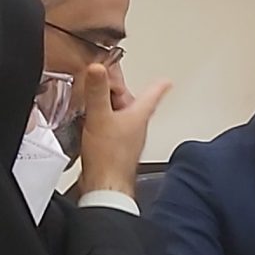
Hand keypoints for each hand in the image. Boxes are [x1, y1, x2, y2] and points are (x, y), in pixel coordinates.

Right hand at [74, 63, 170, 198]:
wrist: (104, 186)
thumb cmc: (110, 158)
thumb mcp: (100, 117)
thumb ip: (98, 92)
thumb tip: (98, 69)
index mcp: (138, 115)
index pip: (153, 94)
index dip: (158, 85)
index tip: (166, 79)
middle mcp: (135, 126)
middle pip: (131, 102)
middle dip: (119, 90)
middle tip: (109, 78)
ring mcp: (126, 138)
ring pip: (119, 115)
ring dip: (108, 105)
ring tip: (94, 97)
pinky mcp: (114, 148)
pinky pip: (108, 128)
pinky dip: (100, 120)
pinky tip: (88, 122)